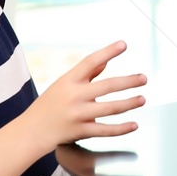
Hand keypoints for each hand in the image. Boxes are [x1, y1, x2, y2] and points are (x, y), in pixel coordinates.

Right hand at [22, 41, 145, 151]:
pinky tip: (134, 125)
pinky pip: (105, 130)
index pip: (90, 61)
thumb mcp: (64, 84)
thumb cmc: (51, 103)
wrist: (32, 130)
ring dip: (129, 103)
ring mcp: (78, 115)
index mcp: (69, 80)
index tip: (124, 44)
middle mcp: (74, 96)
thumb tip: (106, 60)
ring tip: (142, 99)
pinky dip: (122, 129)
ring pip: (110, 108)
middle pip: (107, 86)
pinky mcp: (81, 131)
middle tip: (144, 78)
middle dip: (128, 81)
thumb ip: (86, 73)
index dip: (108, 52)